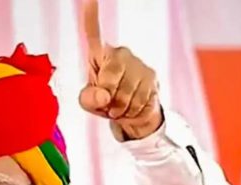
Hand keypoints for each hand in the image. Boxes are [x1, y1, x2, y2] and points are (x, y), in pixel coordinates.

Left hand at [78, 0, 161, 139]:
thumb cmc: (104, 100)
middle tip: (107, 102)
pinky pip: (138, 102)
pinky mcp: (153, 78)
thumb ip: (88, 98)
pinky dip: (131, 112)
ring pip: (124, 95)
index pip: (94, 33)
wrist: (130, 112)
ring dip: (119, 108)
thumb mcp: (88, 101)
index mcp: (100, 54)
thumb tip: (104, 96)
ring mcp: (139, 65)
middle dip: (106, 98)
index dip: (91, 16)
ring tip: (118, 105)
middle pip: (109, 80)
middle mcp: (121, 54)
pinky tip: (131, 107)